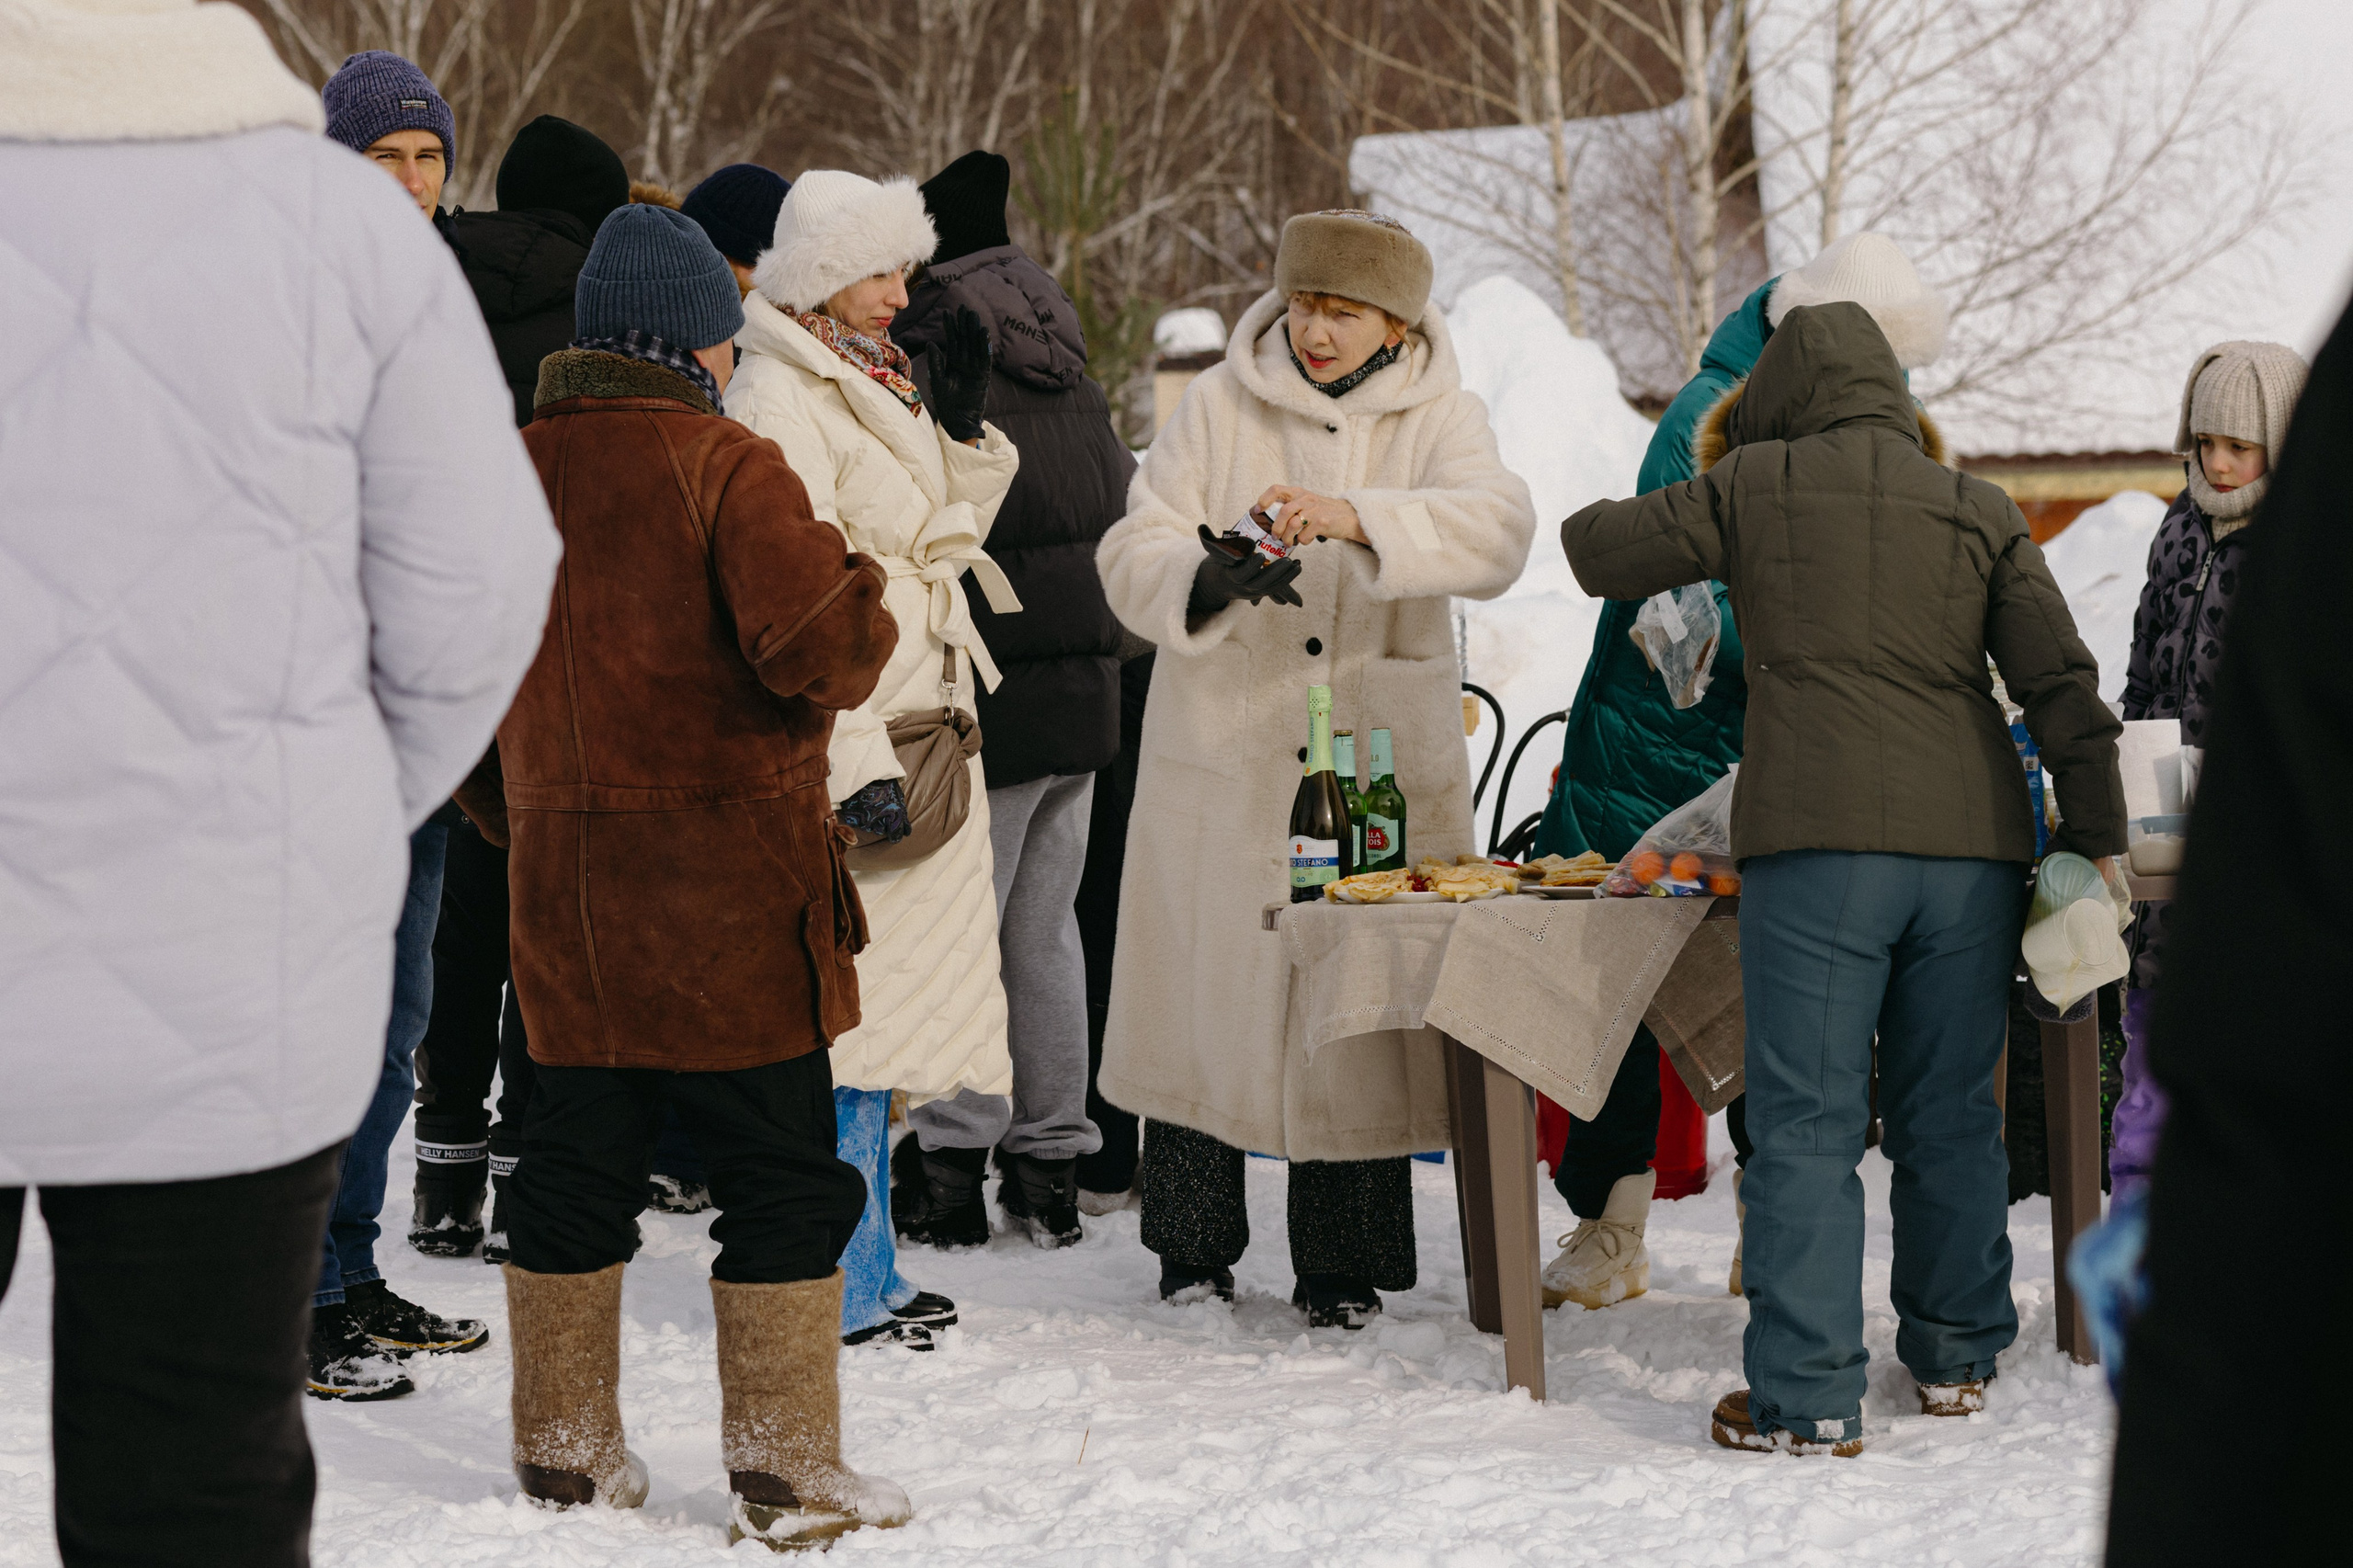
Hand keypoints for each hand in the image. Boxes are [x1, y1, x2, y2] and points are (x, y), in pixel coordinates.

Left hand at [925, 305, 991, 442]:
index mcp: (953, 363)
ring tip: (973, 316)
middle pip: (966, 340)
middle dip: (964, 324)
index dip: (950, 327)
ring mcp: (975, 369)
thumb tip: (931, 343)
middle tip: (964, 308)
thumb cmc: (946, 403)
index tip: (948, 312)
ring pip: (975, 346)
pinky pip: (984, 358)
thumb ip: (936, 362)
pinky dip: (984, 346)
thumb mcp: (937, 381)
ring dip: (974, 331)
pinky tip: (983, 333)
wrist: (957, 421)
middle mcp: (965, 363)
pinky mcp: (983, 376)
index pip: (953, 341)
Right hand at [1190, 524, 1304, 613]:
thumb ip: (1208, 539)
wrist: (1220, 583)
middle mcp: (1242, 587)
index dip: (1252, 566)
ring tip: (1297, 564)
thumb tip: (1201, 527)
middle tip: (1288, 560)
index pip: (1242, 573)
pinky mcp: (1262, 592)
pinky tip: (1297, 567)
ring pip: (1272, 587)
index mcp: (1231, 576)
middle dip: (1276, 572)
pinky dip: (1288, 579)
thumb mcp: (1212, 553)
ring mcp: (1253, 592)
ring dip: (1286, 576)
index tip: (1261, 555)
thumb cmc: (1219, 563)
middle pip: (1261, 582)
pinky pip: (1276, 588)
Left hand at [1255, 485, 1364, 546]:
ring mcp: (1315, 510)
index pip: (1276, 489)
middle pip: (1283, 511)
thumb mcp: (1306, 502)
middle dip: (1276, 527)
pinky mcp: (1323, 523)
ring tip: (1288, 543)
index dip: (1264, 499)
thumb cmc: (1323, 511)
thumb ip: (1290, 506)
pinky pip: (1305, 536)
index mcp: (1298, 493)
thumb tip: (1268, 520)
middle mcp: (1306, 499)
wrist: (1348, 516)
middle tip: (1275, 536)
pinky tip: (1305, 540)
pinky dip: (1302, 541)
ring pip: (1293, 525)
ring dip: (1287, 538)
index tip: (1258, 510)